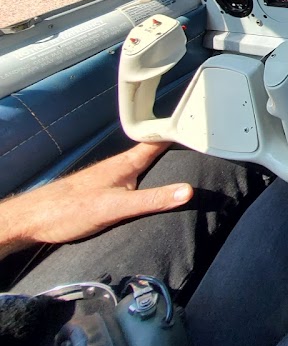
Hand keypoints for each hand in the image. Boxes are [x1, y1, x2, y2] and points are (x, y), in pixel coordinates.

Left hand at [0, 143, 192, 250]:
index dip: (177, 131)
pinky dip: (145, 178)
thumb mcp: (116, 208)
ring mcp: (109, 177)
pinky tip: (146, 188)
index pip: (158, 140)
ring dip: (159, 163)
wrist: (32, 220)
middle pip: (152, 151)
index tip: (197, 125)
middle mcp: (118, 166)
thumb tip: (187, 191)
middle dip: (173, 148)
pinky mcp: (101, 189)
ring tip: (179, 164)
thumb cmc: (69, 211)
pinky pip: (131, 178)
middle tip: (195, 145)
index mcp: (125, 164)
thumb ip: (153, 200)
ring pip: (141, 165)